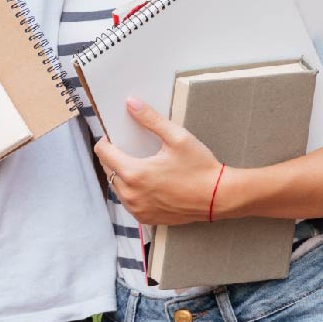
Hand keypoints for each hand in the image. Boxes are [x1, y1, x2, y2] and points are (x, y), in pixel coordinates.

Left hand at [94, 97, 223, 225]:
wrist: (220, 197)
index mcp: (134, 174)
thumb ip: (151, 119)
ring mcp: (137, 209)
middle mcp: (131, 195)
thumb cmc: (201, 168)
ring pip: (117, 186)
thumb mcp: (177, 138)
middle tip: (129, 148)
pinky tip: (146, 182)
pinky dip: (131, 190)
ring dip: (121, 174)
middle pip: (108, 169)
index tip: (114, 136)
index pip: (102, 153)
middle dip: (114, 156)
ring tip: (138, 164)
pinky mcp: (145, 218)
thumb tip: (131, 103)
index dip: (106, 141)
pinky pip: (128, 201)